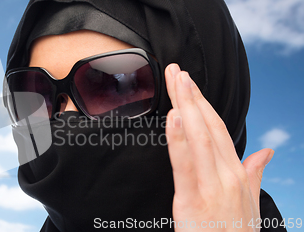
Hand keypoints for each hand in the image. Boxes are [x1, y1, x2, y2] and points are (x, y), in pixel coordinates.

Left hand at [164, 63, 273, 230]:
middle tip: (178, 71)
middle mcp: (227, 175)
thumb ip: (254, 173)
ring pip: (199, 138)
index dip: (204, 104)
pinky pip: (186, 164)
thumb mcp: (249, 202)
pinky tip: (174, 117)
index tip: (191, 84)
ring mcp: (213, 186)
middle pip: (208, 126)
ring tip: (177, 82)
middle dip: (193, 96)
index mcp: (236, 173)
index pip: (219, 129)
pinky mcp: (194, 201)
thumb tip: (266, 152)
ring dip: (187, 106)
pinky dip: (179, 139)